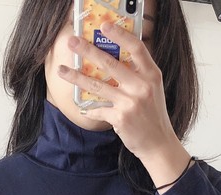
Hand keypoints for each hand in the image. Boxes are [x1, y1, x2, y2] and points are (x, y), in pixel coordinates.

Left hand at [57, 21, 194, 191]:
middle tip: (72, 42)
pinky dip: (91, 109)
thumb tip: (112, 59)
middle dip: (87, 50)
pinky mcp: (120, 117)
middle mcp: (141, 86)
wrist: (158, 143)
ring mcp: (130, 102)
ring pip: (97, 84)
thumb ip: (138, 74)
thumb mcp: (152, 90)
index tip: (104, 25)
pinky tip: (84, 108)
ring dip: (76, 77)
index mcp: (151, 75)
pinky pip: (99, 109)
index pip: (136, 48)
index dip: (120, 34)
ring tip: (62, 70)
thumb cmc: (153, 116)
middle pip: (110, 62)